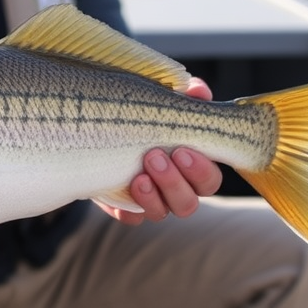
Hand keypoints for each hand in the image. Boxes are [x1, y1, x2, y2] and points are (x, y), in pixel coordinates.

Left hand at [99, 77, 222, 224]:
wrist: (98, 125)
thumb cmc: (140, 111)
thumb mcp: (159, 99)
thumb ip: (183, 96)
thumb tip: (197, 90)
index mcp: (192, 166)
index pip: (209, 180)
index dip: (201, 170)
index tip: (182, 150)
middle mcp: (175, 188)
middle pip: (188, 203)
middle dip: (173, 182)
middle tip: (154, 157)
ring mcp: (151, 200)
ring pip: (162, 213)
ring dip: (152, 196)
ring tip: (138, 174)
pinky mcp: (124, 205)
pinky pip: (131, 217)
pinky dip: (128, 208)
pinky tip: (123, 190)